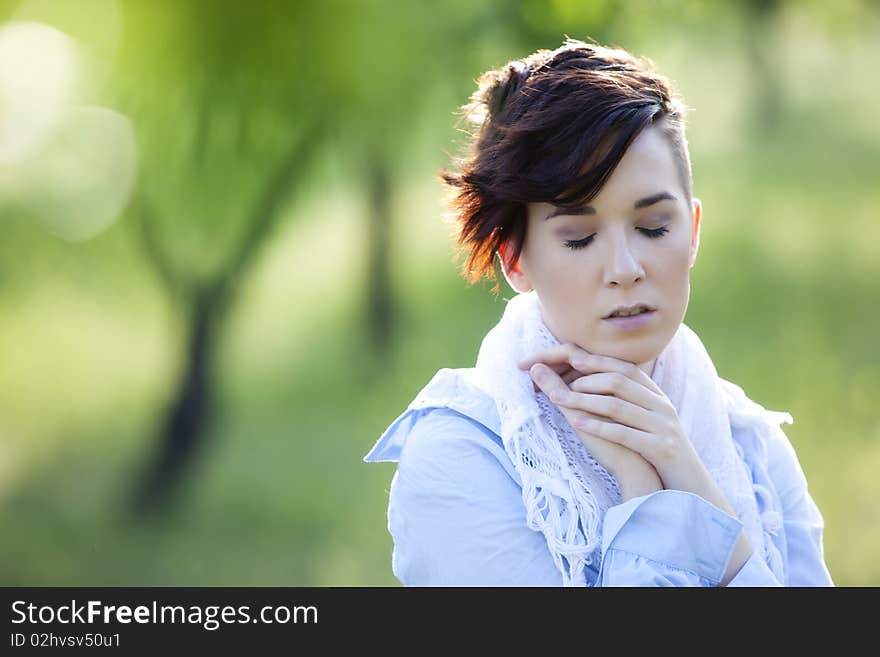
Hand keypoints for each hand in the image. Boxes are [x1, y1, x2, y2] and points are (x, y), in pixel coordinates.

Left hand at [518, 343, 716, 499]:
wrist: (691, 485)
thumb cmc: (660, 453)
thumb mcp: (646, 422)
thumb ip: (626, 403)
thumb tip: (594, 385)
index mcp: (656, 396)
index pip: (625, 368)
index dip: (597, 361)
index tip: (571, 358)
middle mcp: (661, 406)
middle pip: (620, 381)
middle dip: (586, 378)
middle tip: (558, 380)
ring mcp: (662, 426)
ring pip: (619, 405)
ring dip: (585, 400)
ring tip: (558, 399)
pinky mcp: (660, 448)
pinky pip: (625, 434)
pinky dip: (599, 426)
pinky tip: (576, 423)